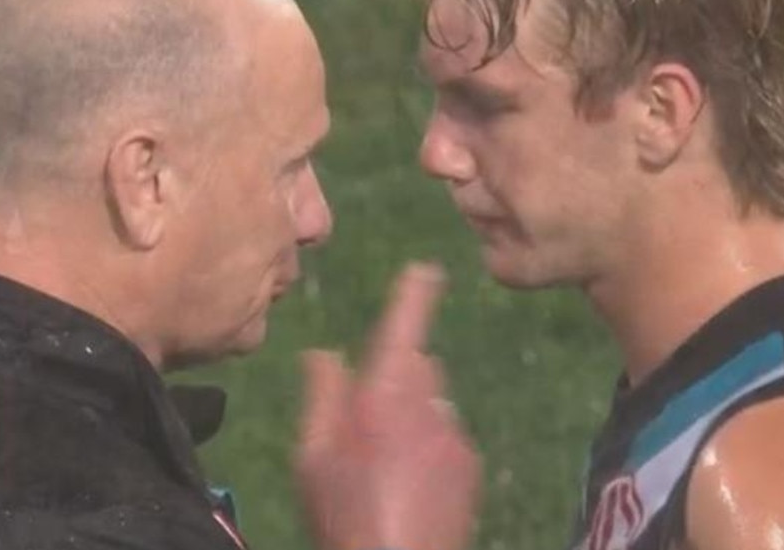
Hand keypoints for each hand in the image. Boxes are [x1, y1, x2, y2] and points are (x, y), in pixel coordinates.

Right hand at [295, 263, 480, 549]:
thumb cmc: (345, 513)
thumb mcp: (312, 456)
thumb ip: (322, 396)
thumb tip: (324, 352)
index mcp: (384, 395)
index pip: (405, 327)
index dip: (415, 294)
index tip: (426, 269)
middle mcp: (427, 405)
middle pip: (416, 366)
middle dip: (394, 377)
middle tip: (362, 423)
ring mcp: (454, 434)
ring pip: (432, 404)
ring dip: (410, 416)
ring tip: (381, 466)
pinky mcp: (470, 464)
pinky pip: (446, 436)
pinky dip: (429, 447)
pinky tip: (407, 484)